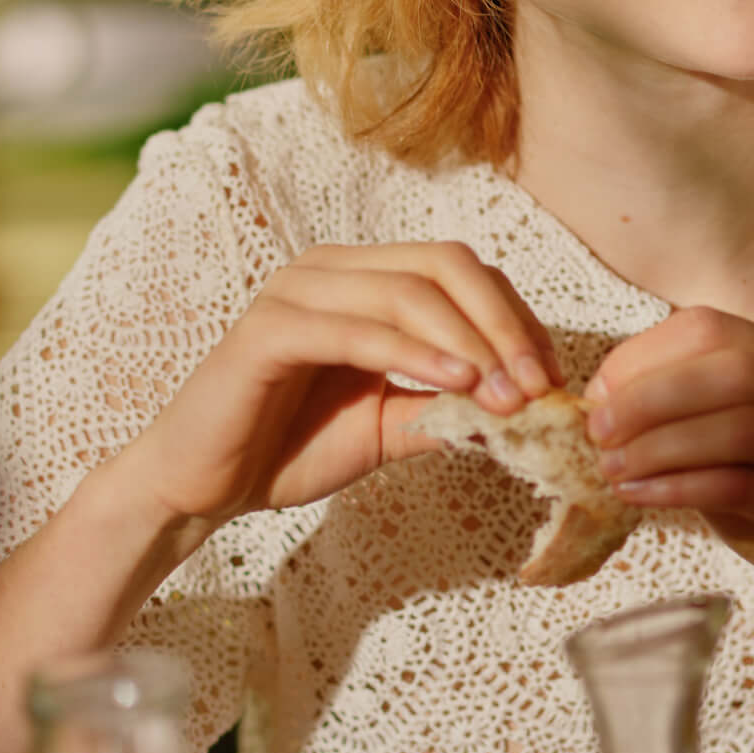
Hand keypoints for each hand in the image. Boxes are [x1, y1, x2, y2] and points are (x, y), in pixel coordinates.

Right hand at [106, 241, 557, 538]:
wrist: (201, 487)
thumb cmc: (289, 450)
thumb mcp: (390, 427)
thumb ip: (448, 408)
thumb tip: (526, 407)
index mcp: (363, 280)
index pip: (460, 271)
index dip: (516, 317)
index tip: (552, 378)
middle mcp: (331, 269)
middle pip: (445, 265)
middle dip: (504, 323)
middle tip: (539, 384)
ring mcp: (297, 292)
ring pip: (408, 291)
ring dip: (470, 343)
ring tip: (508, 395)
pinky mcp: (269, 330)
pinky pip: (356, 329)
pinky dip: (413, 353)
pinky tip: (456, 384)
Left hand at [585, 307, 753, 631]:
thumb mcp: (730, 451)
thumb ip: (685, 416)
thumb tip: (600, 400)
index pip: (712, 330)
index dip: (643, 357)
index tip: (597, 396)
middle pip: (730, 369)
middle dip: (649, 397)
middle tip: (597, 432)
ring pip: (740, 425)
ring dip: (660, 446)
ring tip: (611, 471)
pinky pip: (744, 486)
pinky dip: (680, 487)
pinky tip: (641, 498)